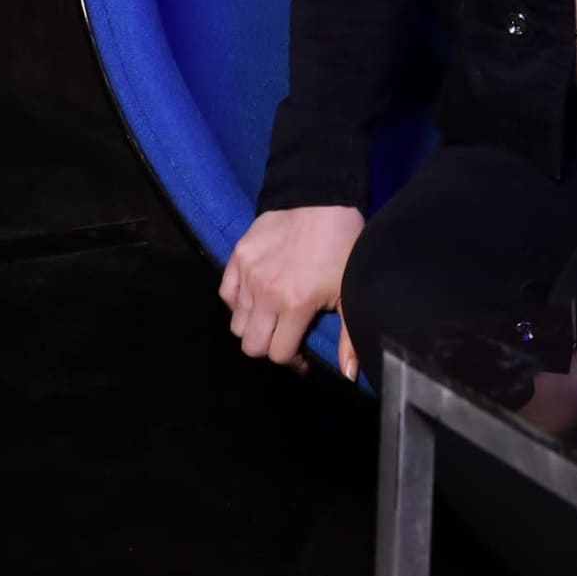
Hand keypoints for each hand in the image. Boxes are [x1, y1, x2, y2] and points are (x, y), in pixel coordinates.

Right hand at [219, 203, 365, 374]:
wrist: (320, 199)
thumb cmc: (341, 246)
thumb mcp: (350, 293)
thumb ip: (348, 338)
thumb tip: (347, 376)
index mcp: (295, 304)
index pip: (277, 354)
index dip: (291, 360)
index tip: (301, 354)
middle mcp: (266, 293)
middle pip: (251, 345)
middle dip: (268, 348)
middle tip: (284, 337)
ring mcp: (248, 274)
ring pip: (236, 323)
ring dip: (254, 326)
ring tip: (272, 316)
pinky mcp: (237, 256)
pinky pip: (226, 294)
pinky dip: (238, 302)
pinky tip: (256, 297)